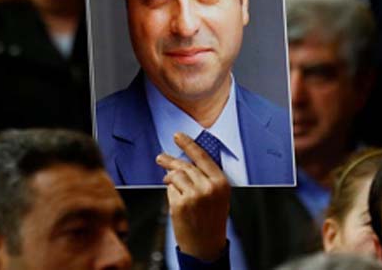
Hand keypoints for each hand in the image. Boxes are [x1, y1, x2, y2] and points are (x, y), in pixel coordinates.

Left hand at [156, 132, 230, 261]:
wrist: (206, 246)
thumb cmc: (211, 220)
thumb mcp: (217, 196)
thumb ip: (205, 178)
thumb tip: (182, 163)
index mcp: (221, 183)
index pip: (202, 157)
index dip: (189, 144)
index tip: (178, 136)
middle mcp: (209, 188)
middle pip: (185, 166)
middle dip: (170, 161)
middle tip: (160, 158)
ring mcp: (194, 196)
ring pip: (175, 176)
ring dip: (170, 179)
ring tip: (168, 182)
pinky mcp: (180, 205)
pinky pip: (170, 190)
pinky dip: (170, 193)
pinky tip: (176, 201)